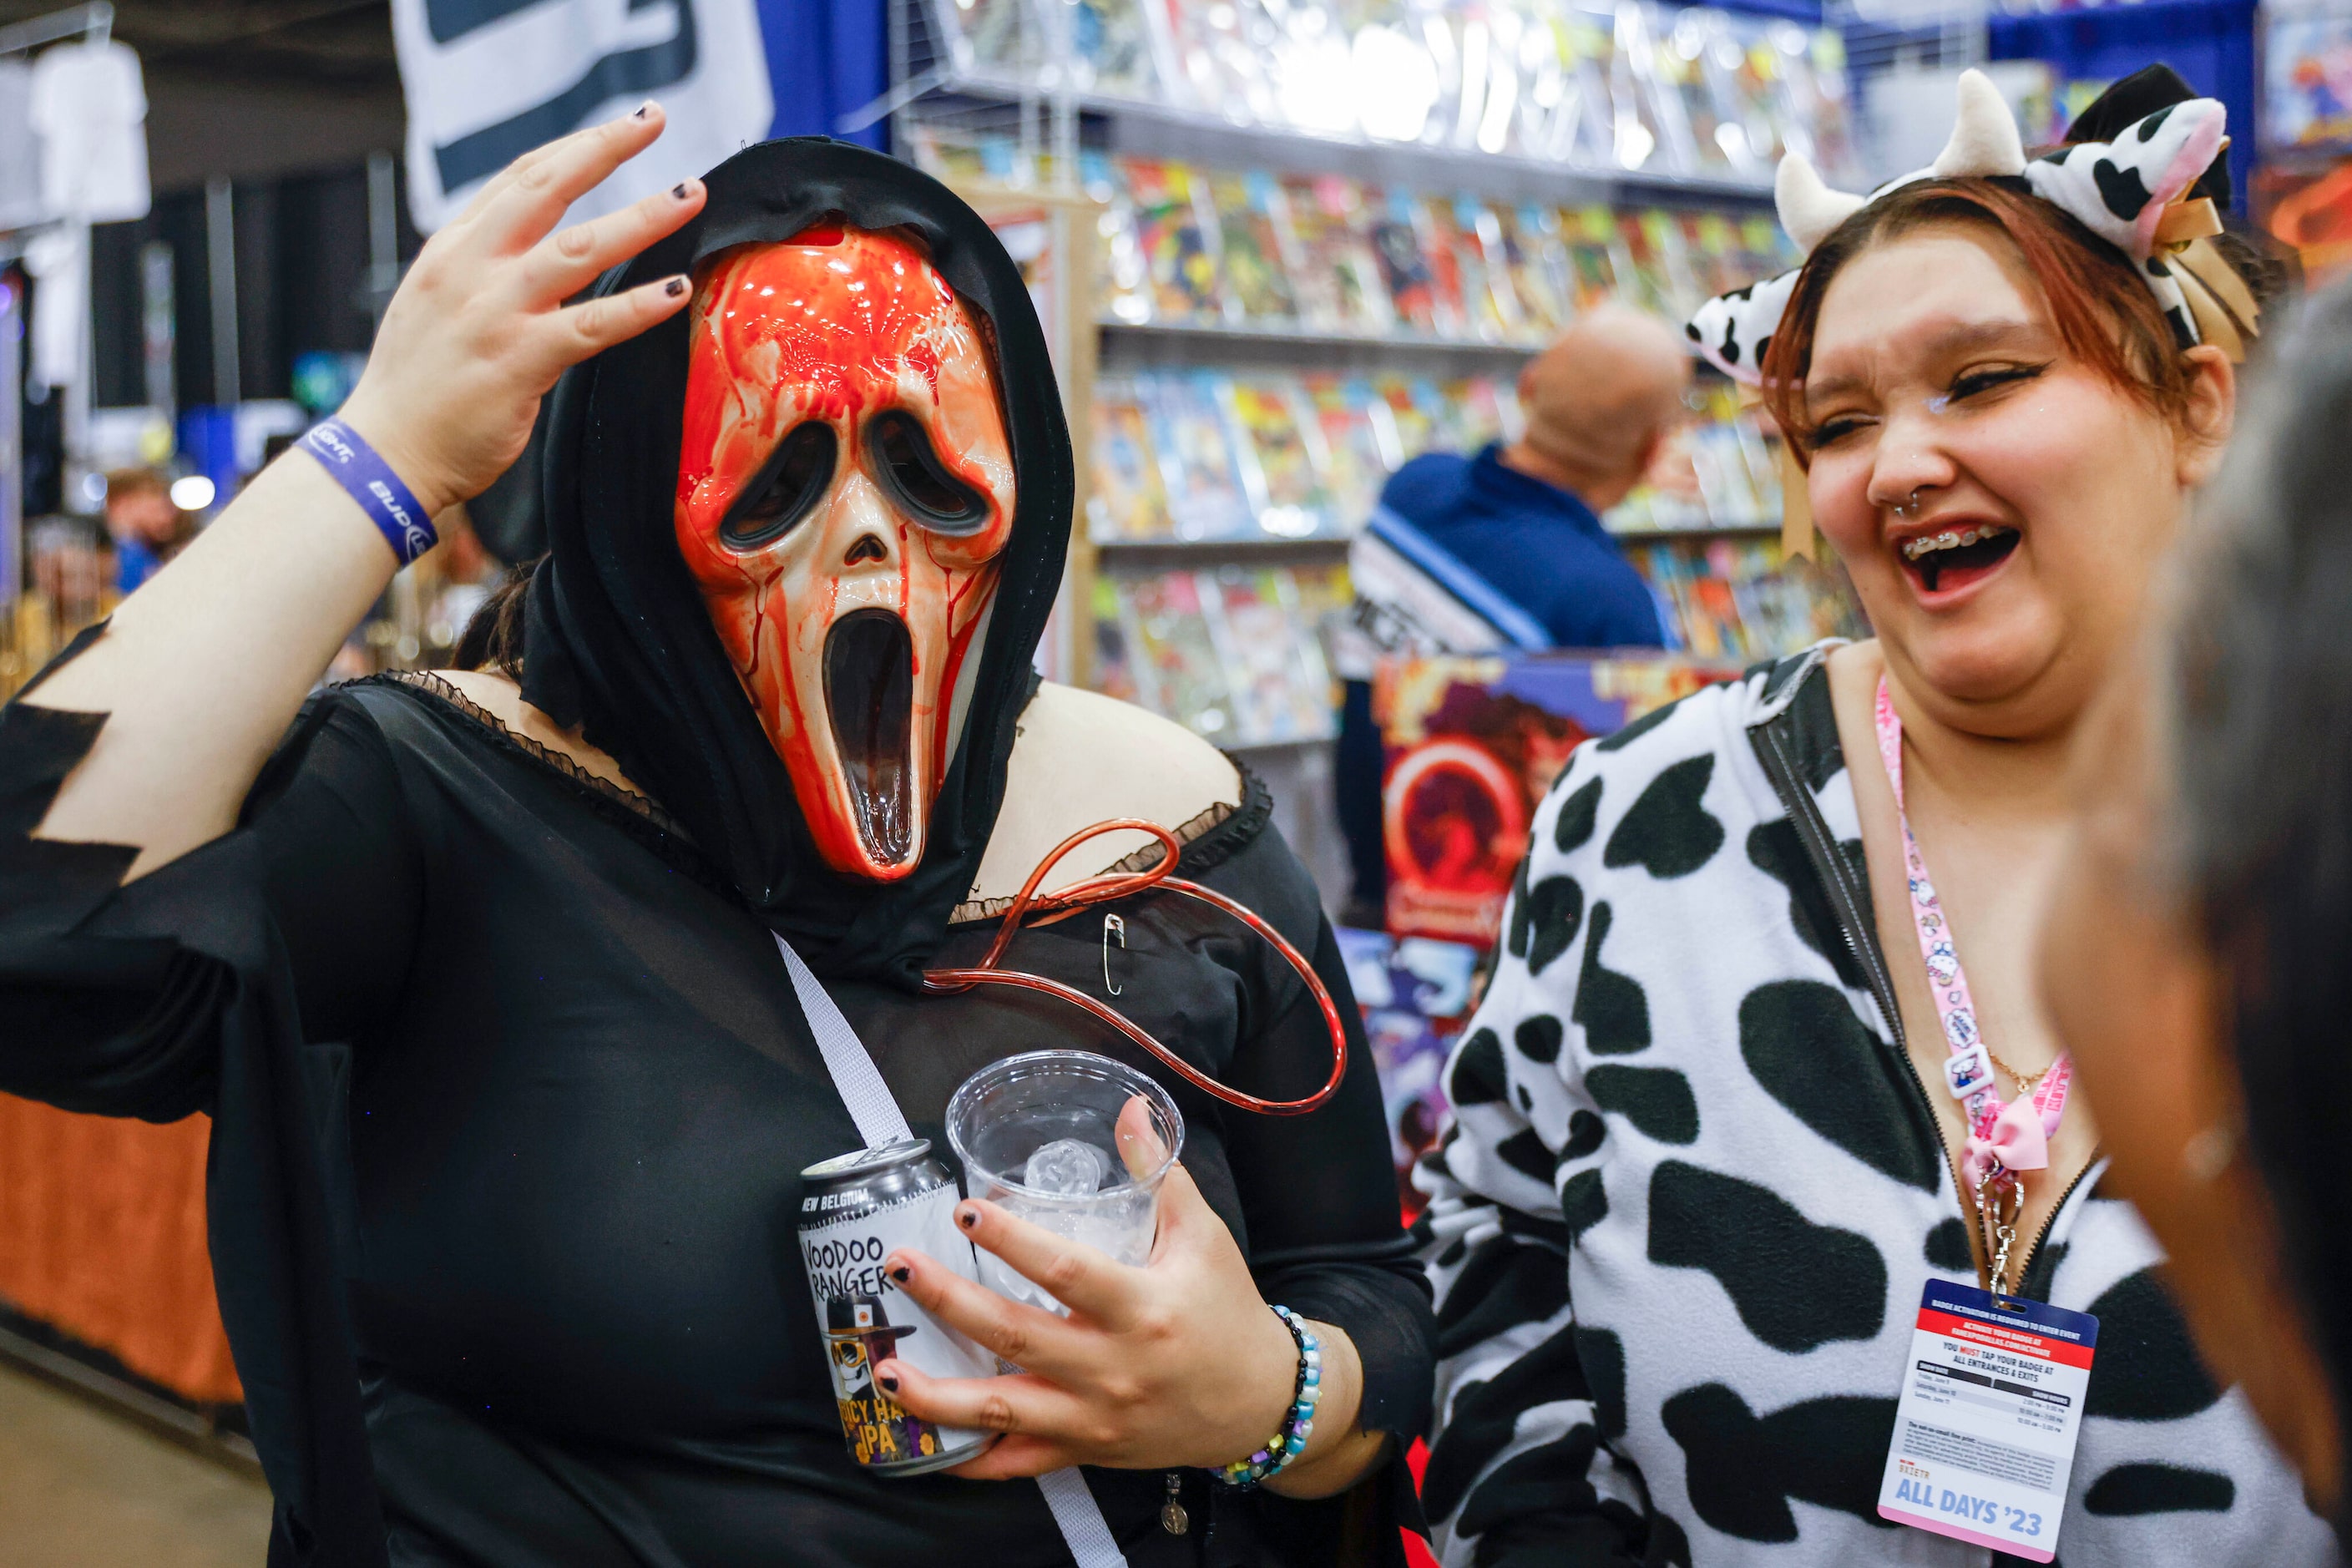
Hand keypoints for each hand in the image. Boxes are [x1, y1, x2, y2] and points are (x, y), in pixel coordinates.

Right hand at [335, 102, 705, 516]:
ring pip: (580, 247)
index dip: (573, 148)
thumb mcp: (437, 306)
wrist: (384, 452)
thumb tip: (542, 255)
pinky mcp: (518, 358)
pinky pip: (592, 324)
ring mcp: (495, 310)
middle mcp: (471, 267)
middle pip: (546, 187)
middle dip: (604, 146)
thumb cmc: (417, 389)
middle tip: (654, 120)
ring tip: (689, 194)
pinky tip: (677, 289)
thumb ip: (483, 272)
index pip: (518, 179)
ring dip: (642, 216)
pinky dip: (639, 304)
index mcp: (453, 251)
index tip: (620, 127)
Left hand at [875, 1101, 1350, 1482]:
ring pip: (1004, 1409)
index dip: (1012, 1240)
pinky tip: (922, 1443)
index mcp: (1142, 1307)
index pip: (1066, 1271)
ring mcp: (1096, 1417)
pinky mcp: (1087, 1450)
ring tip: (886, 1367)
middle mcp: (1113, 1367)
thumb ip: (1160, 1173)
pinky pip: (1018, 1462)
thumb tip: (1129, 1110)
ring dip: (938, 1394)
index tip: (967, 1211)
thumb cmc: (1228, 1311)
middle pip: (1017, 1335)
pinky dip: (971, 1458)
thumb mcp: (1204, 1236)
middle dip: (950, 1302)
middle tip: (901, 1269)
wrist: (1260, 1403)